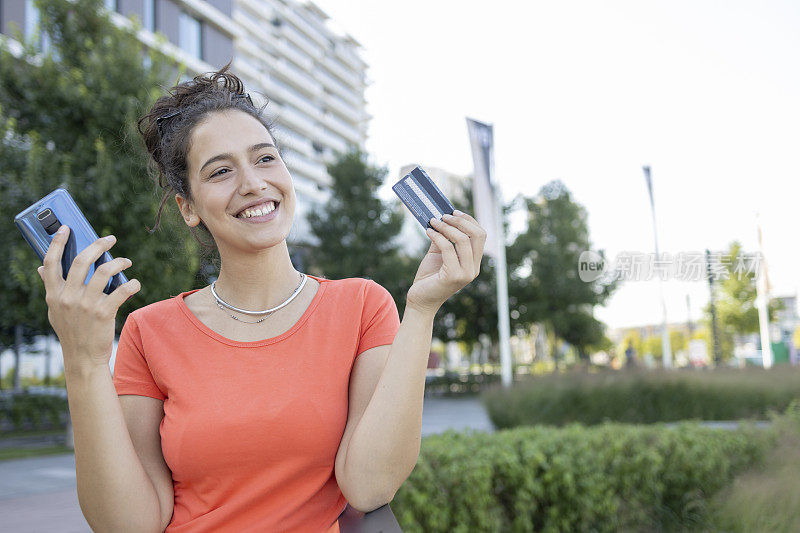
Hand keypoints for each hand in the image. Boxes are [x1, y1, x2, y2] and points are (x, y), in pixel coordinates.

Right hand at [37, 226, 140, 370]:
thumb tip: (41, 270)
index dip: (57, 243)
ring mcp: (85, 305)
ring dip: (119, 262)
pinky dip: (131, 283)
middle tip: (110, 239)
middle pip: (81, 261)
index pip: (50, 263)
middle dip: (98, 245)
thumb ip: (51, 289)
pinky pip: (121, 290)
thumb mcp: (55, 310)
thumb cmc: (71, 331)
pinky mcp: (103, 313)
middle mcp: (67, 297)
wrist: (82, 358)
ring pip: (104, 271)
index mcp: (53, 294)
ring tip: (126, 261)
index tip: (66, 228)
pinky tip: (134, 283)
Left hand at [406, 210, 486, 314]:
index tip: (454, 212)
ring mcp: (466, 273)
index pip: (481, 235)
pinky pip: (448, 248)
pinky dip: (437, 236)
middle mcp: (474, 268)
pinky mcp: (453, 276)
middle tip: (443, 215)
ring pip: (463, 240)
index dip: (469, 220)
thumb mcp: (438, 254)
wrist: (420, 300)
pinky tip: (428, 231)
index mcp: (473, 262)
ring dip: (446, 227)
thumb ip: (444, 238)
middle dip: (460, 221)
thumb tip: (442, 217)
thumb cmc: (429, 277)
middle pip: (477, 235)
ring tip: (433, 221)